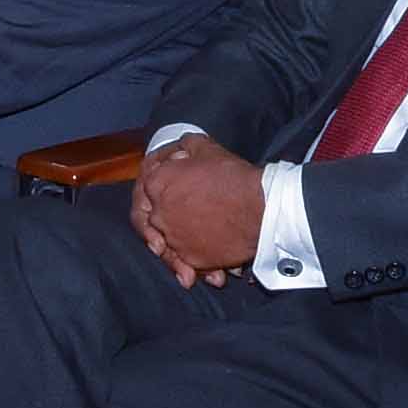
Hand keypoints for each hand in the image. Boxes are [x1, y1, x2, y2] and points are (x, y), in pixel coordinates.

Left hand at [128, 137, 268, 285]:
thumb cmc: (233, 177)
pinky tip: (207, 256)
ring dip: (179, 240)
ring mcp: (173, 238)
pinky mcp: (191, 258)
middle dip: (166, 213)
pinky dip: (193, 260)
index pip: (146, 186)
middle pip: (152, 217)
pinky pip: (186, 260)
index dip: (161, 186)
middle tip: (183, 213)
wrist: (261, 208)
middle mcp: (158, 214)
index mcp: (157, 184)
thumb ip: (182, 148)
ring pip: (168, 242)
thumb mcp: (205, 147)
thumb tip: (176, 155)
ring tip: (198, 239)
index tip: (175, 187)